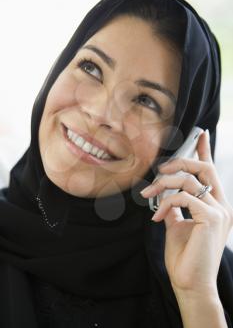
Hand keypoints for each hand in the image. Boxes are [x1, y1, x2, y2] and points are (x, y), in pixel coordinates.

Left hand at [140, 131, 232, 294]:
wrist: (190, 283)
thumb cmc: (185, 256)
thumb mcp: (178, 224)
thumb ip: (175, 207)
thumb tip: (165, 195)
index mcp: (216, 205)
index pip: (212, 171)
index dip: (205, 150)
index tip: (200, 134)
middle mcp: (222, 205)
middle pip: (204, 167)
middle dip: (179, 162)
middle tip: (159, 170)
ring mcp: (219, 211)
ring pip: (190, 180)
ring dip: (164, 185)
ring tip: (149, 194)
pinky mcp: (211, 218)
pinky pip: (184, 197)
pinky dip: (166, 203)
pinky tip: (156, 217)